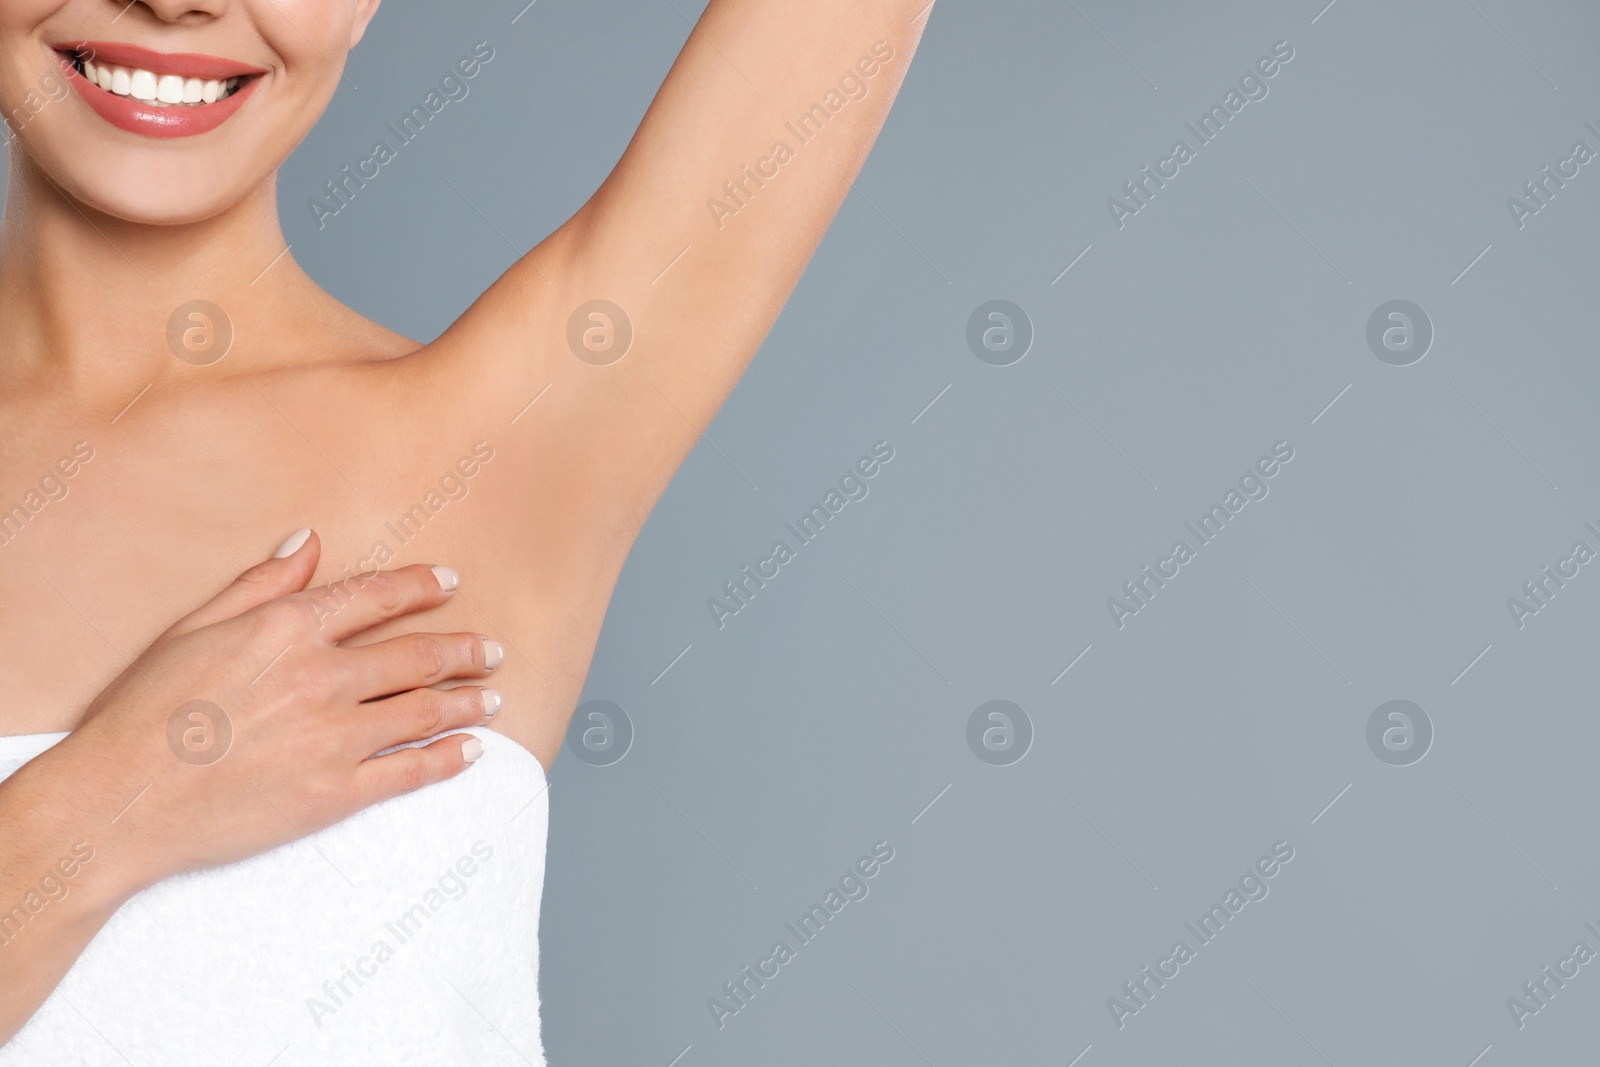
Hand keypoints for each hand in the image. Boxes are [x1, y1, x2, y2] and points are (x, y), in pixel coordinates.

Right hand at [25, 528, 501, 890]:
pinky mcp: (335, 794)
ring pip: (424, 710)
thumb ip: (260, 586)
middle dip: (465, 651)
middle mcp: (321, 677)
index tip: (451, 585)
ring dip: (468, 702)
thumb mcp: (192, 631)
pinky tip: (470, 751)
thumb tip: (308, 543)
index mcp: (286, 630)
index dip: (422, 588)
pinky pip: (410, 771)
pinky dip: (448, 758)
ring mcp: (333, 738)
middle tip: (493, 651)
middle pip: (417, 656)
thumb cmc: (141, 714)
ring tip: (493, 698)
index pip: (376, 596)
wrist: (116, 803)